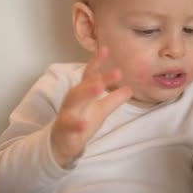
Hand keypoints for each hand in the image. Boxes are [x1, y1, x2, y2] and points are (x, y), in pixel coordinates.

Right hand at [50, 46, 132, 167]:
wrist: (62, 143)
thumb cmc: (81, 121)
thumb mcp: (101, 110)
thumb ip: (114, 99)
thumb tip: (130, 89)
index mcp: (82, 92)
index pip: (90, 74)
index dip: (97, 62)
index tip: (105, 49)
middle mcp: (74, 99)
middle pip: (84, 85)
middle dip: (98, 77)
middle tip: (116, 72)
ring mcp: (67, 112)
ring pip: (74, 101)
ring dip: (87, 93)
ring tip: (99, 87)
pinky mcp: (64, 128)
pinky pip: (68, 125)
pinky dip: (76, 124)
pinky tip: (84, 124)